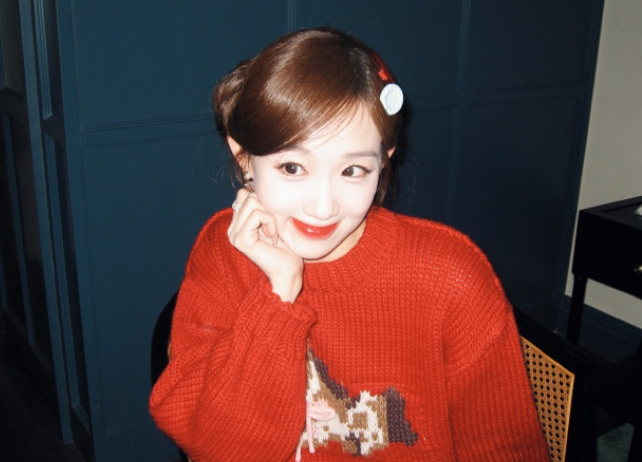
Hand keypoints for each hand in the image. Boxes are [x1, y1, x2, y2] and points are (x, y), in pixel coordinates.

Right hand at [227, 188, 302, 302]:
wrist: (288, 271)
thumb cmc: (285, 248)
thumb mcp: (272, 220)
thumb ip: (260, 206)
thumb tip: (248, 188)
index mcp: (237, 223)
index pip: (244, 194)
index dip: (263, 202)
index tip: (271, 222)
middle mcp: (232, 228)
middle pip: (248, 196)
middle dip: (267, 208)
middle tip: (273, 229)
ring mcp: (234, 234)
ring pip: (252, 202)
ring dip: (270, 216)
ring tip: (273, 234)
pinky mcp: (240, 239)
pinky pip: (257, 214)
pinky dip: (270, 222)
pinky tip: (273, 237)